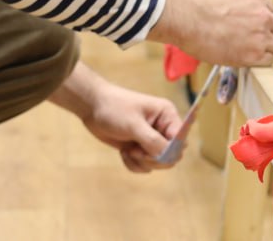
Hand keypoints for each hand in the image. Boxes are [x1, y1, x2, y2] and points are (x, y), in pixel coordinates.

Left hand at [49, 63, 182, 171]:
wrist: (92, 107)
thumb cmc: (114, 108)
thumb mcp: (134, 124)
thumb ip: (153, 141)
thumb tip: (168, 157)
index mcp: (167, 115)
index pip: (180, 140)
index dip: (170, 151)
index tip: (152, 152)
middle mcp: (163, 128)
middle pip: (172, 155)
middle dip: (154, 158)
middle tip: (137, 152)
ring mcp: (151, 139)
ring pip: (158, 163)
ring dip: (142, 162)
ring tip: (128, 150)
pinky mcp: (140, 148)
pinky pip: (145, 166)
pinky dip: (134, 164)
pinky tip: (123, 153)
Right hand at [148, 0, 272, 67]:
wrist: (189, 17)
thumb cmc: (198, 4)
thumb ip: (239, 0)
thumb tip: (236, 7)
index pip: (271, 13)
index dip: (264, 23)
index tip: (257, 29)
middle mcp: (264, 15)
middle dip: (269, 36)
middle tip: (256, 42)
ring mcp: (261, 35)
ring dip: (266, 50)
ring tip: (250, 53)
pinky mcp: (255, 54)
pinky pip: (268, 61)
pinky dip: (259, 62)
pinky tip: (246, 59)